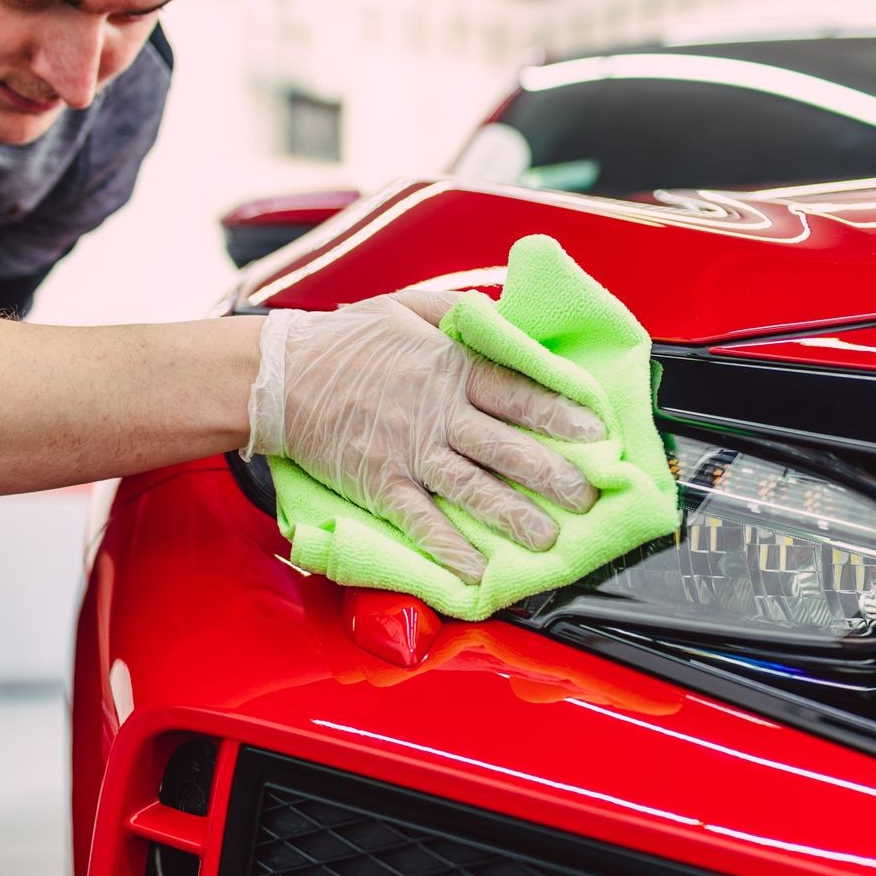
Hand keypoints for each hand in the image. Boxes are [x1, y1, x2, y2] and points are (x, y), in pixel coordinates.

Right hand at [245, 290, 603, 582]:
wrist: (280, 377)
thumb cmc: (345, 339)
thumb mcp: (407, 306)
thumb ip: (460, 316)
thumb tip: (503, 319)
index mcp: (448, 368)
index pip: (517, 391)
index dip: (560, 412)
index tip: (596, 430)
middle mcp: (436, 413)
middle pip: (506, 447)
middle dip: (552, 475)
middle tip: (587, 497)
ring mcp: (410, 453)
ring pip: (473, 488)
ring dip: (514, 516)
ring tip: (548, 540)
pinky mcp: (382, 484)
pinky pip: (422, 521)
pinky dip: (449, 547)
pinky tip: (476, 570)